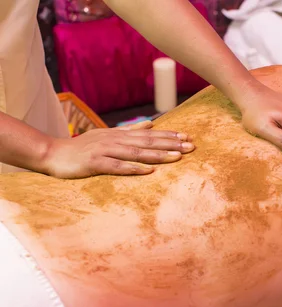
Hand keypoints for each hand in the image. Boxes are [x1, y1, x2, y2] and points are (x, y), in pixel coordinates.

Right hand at [42, 121, 193, 178]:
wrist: (52, 154)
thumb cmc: (82, 148)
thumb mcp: (107, 136)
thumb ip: (129, 131)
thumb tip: (150, 124)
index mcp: (119, 134)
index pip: (149, 134)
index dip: (169, 135)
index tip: (188, 137)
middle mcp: (114, 140)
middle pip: (147, 141)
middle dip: (171, 144)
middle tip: (191, 146)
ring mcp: (104, 151)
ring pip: (136, 152)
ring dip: (158, 155)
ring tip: (177, 157)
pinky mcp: (95, 163)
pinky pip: (117, 166)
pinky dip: (134, 168)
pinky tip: (149, 170)